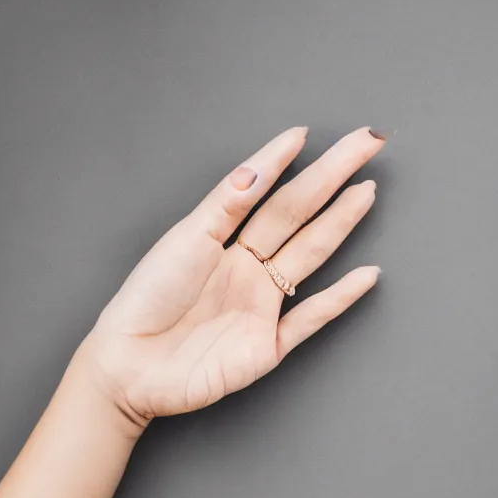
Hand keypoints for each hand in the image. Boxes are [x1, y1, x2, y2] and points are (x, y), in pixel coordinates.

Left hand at [84, 126, 385, 426]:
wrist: (131, 364)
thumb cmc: (146, 301)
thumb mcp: (183, 243)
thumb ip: (224, 207)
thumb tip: (256, 168)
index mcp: (222, 241)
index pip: (265, 194)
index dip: (283, 162)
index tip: (304, 132)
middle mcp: (246, 269)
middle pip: (296, 215)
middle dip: (331, 177)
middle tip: (367, 142)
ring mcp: (260, 306)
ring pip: (309, 255)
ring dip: (339, 223)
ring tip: (366, 191)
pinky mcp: (266, 347)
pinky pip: (309, 319)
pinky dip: (339, 299)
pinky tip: (366, 275)